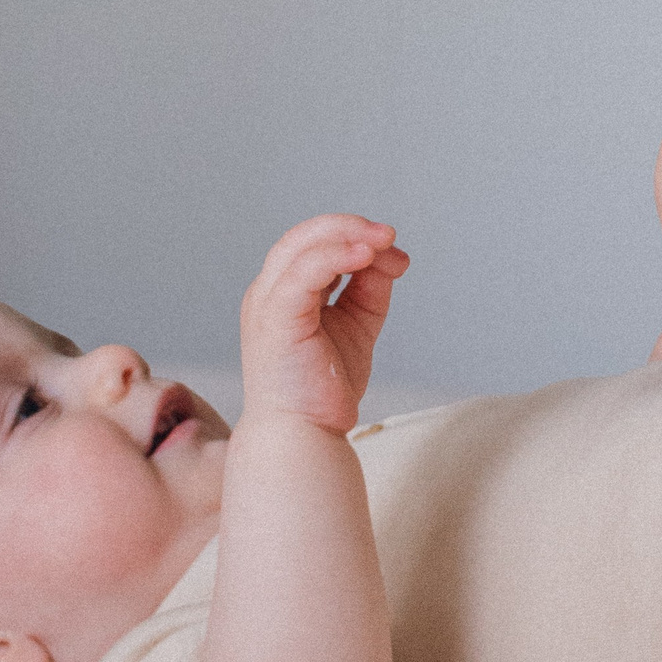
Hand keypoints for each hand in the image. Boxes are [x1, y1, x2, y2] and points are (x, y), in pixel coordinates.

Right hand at [239, 216, 408, 434]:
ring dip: (346, 235)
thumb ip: (369, 289)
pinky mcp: (275, 319)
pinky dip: (334, 257)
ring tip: (382, 241)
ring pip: (300, 246)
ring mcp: (268, 303)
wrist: (304, 434)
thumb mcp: (357, 325)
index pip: (315, 244)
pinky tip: (364, 256)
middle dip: (351, 227)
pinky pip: (302, 274)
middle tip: (389, 235)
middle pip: (305, 236)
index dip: (355, 236)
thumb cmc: (323, 387)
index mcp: (285, 291)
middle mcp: (270, 291)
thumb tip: (390, 256)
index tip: (394, 249)